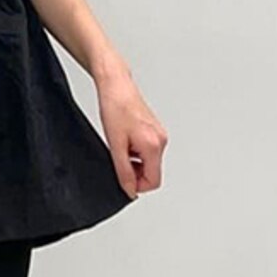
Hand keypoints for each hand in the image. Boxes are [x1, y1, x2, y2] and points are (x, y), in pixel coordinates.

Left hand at [96, 72, 167, 199]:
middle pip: (152, 172)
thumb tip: (130, 189)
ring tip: (120, 145)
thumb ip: (123, 171)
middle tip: (118, 159)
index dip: (137, 185)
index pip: (154, 182)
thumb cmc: (115, 108)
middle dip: (135, 172)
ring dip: (134, 161)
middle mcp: (161, 140)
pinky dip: (135, 151)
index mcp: (154, 145)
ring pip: (149, 161)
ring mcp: (160, 134)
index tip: (123, 179)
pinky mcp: (155, 130)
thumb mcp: (115, 145)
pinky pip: (147, 150)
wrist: (116, 86)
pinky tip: (124, 139)